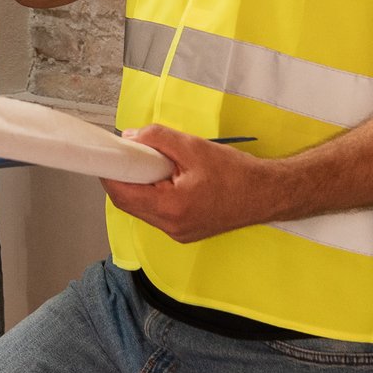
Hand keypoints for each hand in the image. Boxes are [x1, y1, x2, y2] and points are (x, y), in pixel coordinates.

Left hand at [102, 126, 284, 243]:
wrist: (266, 195)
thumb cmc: (234, 172)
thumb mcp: (192, 147)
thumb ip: (157, 139)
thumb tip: (128, 139)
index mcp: (171, 208)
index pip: (123, 194)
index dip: (109, 173)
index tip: (105, 154)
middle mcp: (171, 227)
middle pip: (129, 203)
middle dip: (124, 177)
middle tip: (129, 154)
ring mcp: (177, 233)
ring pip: (142, 209)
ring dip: (139, 186)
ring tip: (153, 164)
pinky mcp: (184, 232)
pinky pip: (157, 213)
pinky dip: (153, 194)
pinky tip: (166, 178)